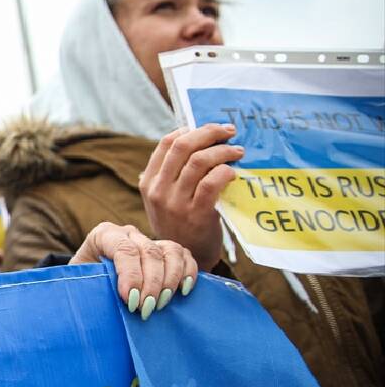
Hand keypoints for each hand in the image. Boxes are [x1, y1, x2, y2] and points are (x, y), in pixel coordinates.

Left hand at [71, 223, 199, 319]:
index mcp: (104, 235)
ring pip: (171, 252)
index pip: (124, 250)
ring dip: (170, 280)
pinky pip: (184, 256)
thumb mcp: (79, 281)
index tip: (129, 300)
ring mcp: (150, 240)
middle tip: (145, 309)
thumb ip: (90, 285)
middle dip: (151, 284)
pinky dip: (188, 272)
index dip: (130, 275)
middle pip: (149, 253)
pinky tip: (183, 291)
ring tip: (160, 304)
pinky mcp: (166, 252)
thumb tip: (102, 300)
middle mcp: (129, 234)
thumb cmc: (84, 283)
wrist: (91, 282)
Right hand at [139, 124, 244, 268]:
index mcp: (148, 182)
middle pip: (183, 146)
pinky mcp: (196, 214)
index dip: (190, 129)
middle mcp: (159, 190)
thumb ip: (171, 174)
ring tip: (237, 152)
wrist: (184, 258)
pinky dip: (226, 171)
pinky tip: (233, 172)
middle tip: (228, 132)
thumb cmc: (180, 223)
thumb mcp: (164, 199)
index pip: (166, 143)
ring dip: (223, 151)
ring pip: (199, 161)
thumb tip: (197, 140)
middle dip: (209, 132)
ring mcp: (176, 202)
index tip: (208, 129)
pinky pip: (212, 182)